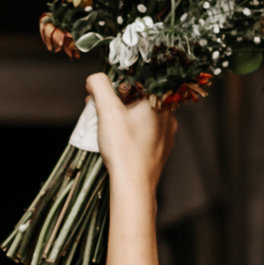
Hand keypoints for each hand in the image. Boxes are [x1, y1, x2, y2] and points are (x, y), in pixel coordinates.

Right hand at [87, 74, 175, 196]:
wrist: (134, 186)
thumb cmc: (123, 148)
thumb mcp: (107, 110)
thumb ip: (99, 85)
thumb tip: (94, 79)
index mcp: (160, 102)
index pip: (139, 82)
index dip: (117, 86)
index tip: (102, 95)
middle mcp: (169, 116)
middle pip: (139, 100)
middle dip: (116, 103)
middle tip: (99, 112)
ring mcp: (167, 135)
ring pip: (142, 118)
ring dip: (123, 119)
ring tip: (106, 130)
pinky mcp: (162, 150)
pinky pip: (145, 135)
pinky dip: (131, 135)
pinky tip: (119, 144)